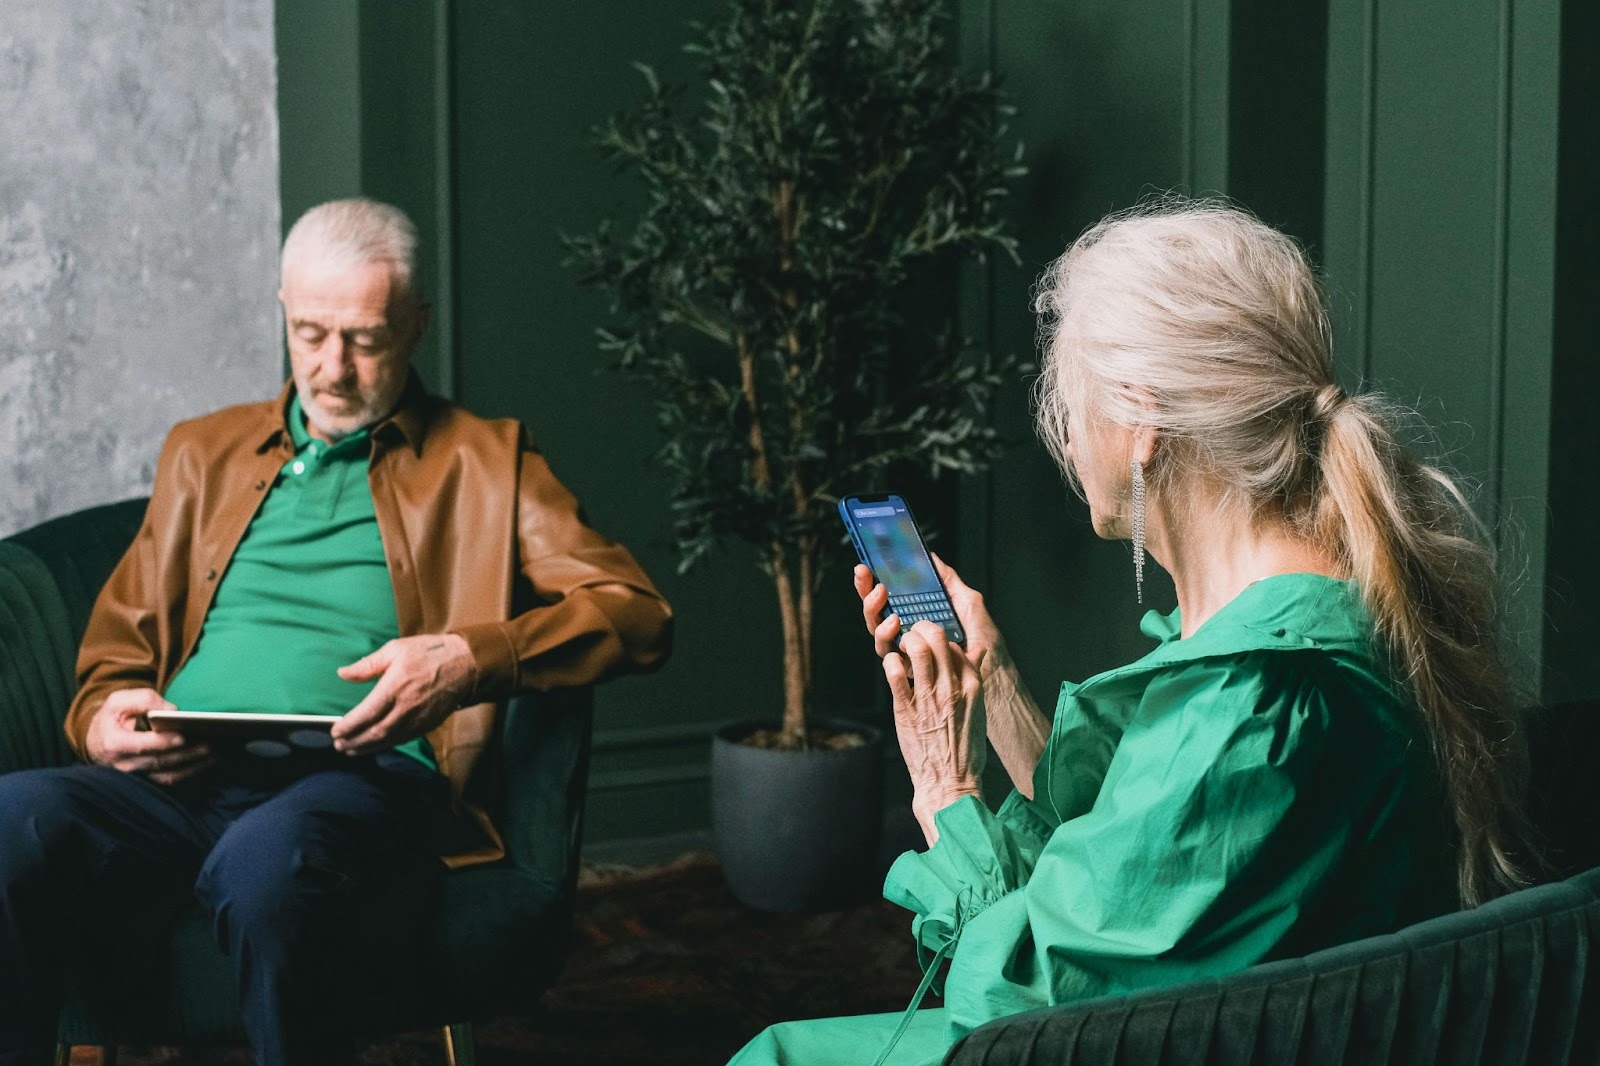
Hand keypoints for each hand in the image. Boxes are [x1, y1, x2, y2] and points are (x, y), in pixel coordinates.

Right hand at [84, 688, 213, 784]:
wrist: (98, 740)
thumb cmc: (111, 717)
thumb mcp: (119, 701)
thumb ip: (144, 700)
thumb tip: (172, 710)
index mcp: (114, 743)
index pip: (141, 746)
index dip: (162, 743)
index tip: (182, 736)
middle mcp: (123, 764)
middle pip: (159, 761)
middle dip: (186, 754)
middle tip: (209, 744)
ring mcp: (135, 776)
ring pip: (167, 775)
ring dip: (193, 766)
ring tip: (214, 753)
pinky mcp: (146, 780)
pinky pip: (170, 780)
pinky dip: (190, 772)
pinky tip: (207, 762)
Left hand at [331, 633, 473, 755]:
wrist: (467, 664)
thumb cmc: (429, 652)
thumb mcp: (395, 649)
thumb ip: (367, 665)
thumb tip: (342, 673)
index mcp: (396, 686)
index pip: (367, 713)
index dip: (349, 726)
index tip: (335, 731)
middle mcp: (406, 707)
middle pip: (375, 732)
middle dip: (354, 742)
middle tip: (339, 745)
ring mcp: (419, 718)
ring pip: (389, 740)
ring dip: (367, 748)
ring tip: (351, 750)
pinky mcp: (428, 724)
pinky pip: (403, 739)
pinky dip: (386, 745)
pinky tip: (375, 745)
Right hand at [854, 554, 1007, 677]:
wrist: (993, 669)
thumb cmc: (982, 638)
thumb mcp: (967, 602)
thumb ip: (948, 580)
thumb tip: (931, 558)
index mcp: (917, 615)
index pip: (888, 597)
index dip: (872, 582)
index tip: (866, 566)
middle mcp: (907, 631)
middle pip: (876, 612)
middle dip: (866, 592)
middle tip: (866, 576)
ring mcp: (905, 649)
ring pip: (876, 630)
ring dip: (874, 612)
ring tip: (882, 597)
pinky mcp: (907, 666)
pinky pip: (886, 652)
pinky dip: (886, 636)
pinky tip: (894, 623)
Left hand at [885, 620, 985, 844]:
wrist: (949, 783)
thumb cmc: (965, 752)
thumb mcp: (979, 712)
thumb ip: (973, 681)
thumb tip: (976, 654)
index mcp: (973, 688)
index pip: (957, 647)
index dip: (942, 640)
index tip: (933, 644)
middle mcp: (952, 689)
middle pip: (938, 639)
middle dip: (923, 629)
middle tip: (913, 634)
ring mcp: (928, 698)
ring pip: (917, 650)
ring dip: (906, 640)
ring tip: (902, 645)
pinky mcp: (905, 709)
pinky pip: (895, 674)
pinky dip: (891, 661)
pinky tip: (892, 665)